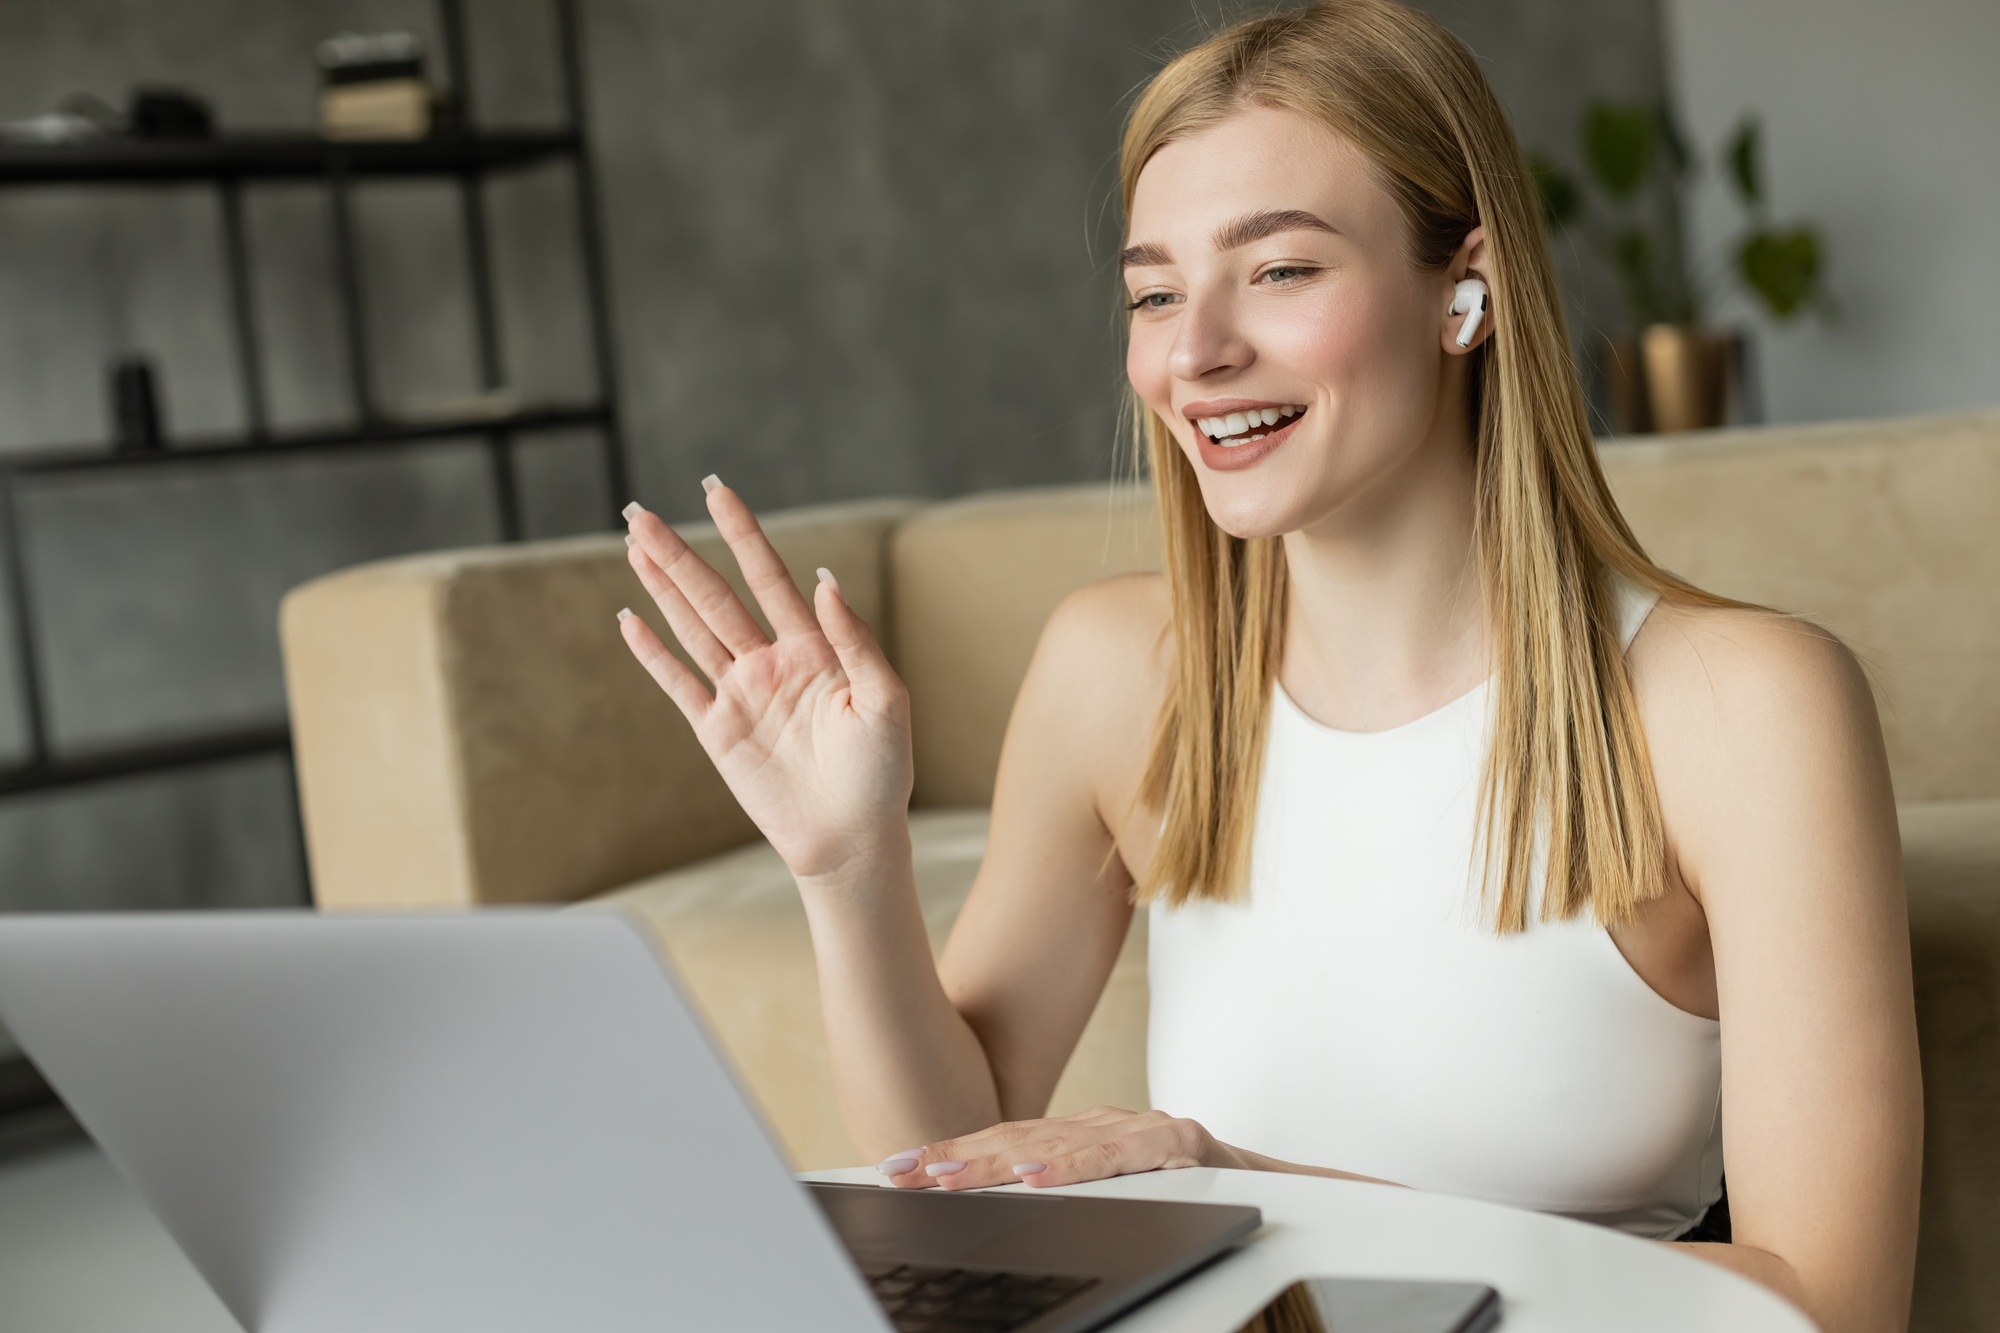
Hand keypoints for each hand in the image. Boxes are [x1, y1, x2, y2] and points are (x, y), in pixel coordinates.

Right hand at [618, 480, 912, 884]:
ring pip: (692, 629)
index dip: (742, 534)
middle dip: (680, 554)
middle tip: (642, 513)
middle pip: (716, 596)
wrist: (852, 838)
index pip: (769, 577)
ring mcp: (741, 695)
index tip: (717, 491)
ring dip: (662, 588)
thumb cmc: (881, 772)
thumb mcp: (885, 700)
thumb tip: (824, 582)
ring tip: (633, 546)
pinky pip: (679, 684)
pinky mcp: (718, 732)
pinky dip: (653, 654)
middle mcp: (771, 662)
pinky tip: (630, 619)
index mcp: (814, 648)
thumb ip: (855, 640)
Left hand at [875, 1106, 1233, 1190]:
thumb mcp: (1114, 1189)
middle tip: (902, 1171)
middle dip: (954, 1155)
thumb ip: (1062, 1185)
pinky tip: (1034, 1176)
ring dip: (995, 1161)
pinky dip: (1072, 1166)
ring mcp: (1142, 1129)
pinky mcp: (1178, 1143)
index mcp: (1085, 1133)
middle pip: (1018, 1139)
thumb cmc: (1187, 1191)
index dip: (951, 1150)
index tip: (897, 1166)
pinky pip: (1116, 1156)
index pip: (1005, 1140)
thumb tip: (995, 1199)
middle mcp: (1106, 1123)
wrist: (1270, 1185)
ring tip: (947, 1177)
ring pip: (1057, 1145)